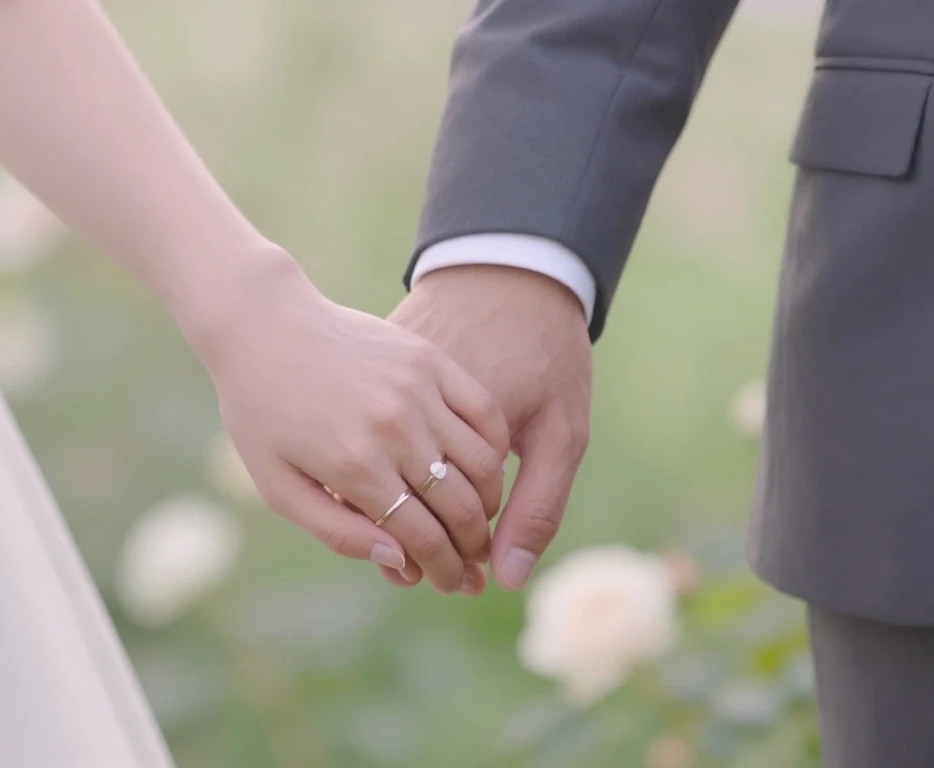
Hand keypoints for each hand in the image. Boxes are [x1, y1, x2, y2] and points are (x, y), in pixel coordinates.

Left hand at [194, 261, 508, 593]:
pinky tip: (484, 468)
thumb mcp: (277, 486)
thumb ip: (337, 531)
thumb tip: (399, 562)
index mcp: (353, 466)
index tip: (449, 583)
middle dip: (471, 546)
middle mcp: (392, 428)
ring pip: (481, 464)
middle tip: (471, 562)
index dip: (442, 569)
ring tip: (478, 520)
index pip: (422, 536)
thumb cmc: (262, 413)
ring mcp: (416, 390)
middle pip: (459, 507)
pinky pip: (485, 413)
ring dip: (488, 503)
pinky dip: (496, 448)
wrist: (263, 326)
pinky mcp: (429, 359)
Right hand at [389, 265, 590, 590]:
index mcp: (453, 438)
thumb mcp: (564, 433)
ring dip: (392, 517)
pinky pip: (369, 440)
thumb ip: (540, 505)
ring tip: (419, 545)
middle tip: (444, 576)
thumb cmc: (549, 352)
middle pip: (399, 510)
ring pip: (371, 481)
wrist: (511, 271)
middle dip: (422, 552)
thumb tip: (509, 577)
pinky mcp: (374, 380)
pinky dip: (379, 470)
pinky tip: (403, 488)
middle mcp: (410, 415)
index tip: (467, 581)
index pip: (437, 528)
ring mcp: (387, 395)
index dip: (448, 560)